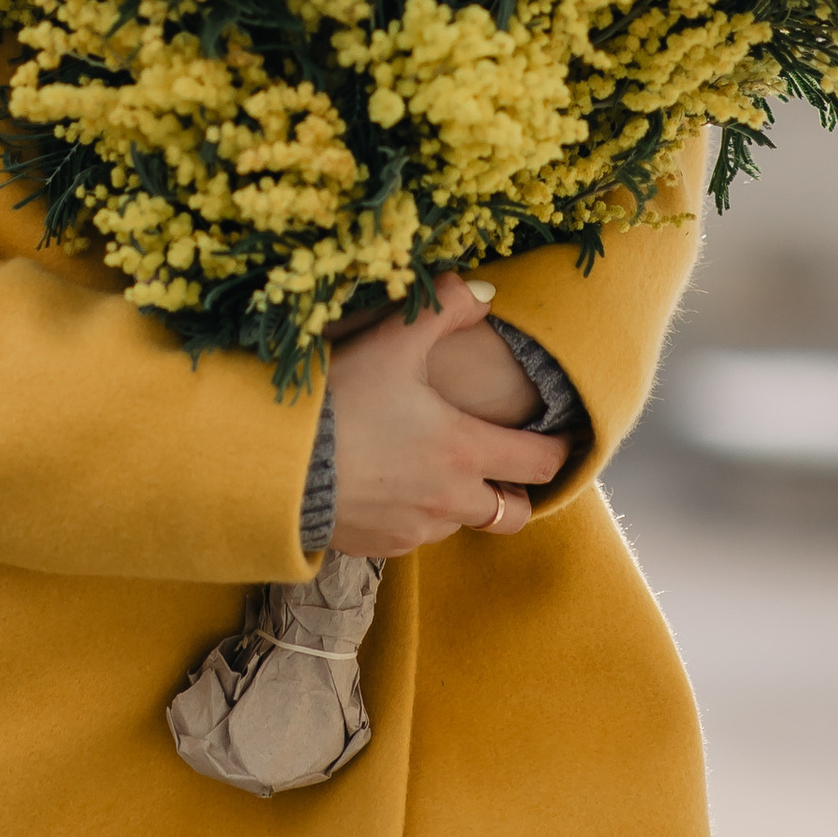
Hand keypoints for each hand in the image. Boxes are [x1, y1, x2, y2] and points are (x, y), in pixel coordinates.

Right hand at [324, 275, 565, 557]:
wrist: (271, 466)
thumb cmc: (337, 401)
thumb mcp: (391, 342)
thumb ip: (443, 309)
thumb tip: (485, 290)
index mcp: (463, 451)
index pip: (540, 464)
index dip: (561, 451)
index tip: (566, 438)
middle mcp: (449, 501)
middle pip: (512, 514)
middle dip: (520, 492)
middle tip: (513, 466)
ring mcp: (414, 530)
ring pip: (462, 525)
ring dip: (464, 502)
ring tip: (442, 468)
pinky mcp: (380, 546)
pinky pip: (416, 535)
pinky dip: (419, 514)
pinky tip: (394, 483)